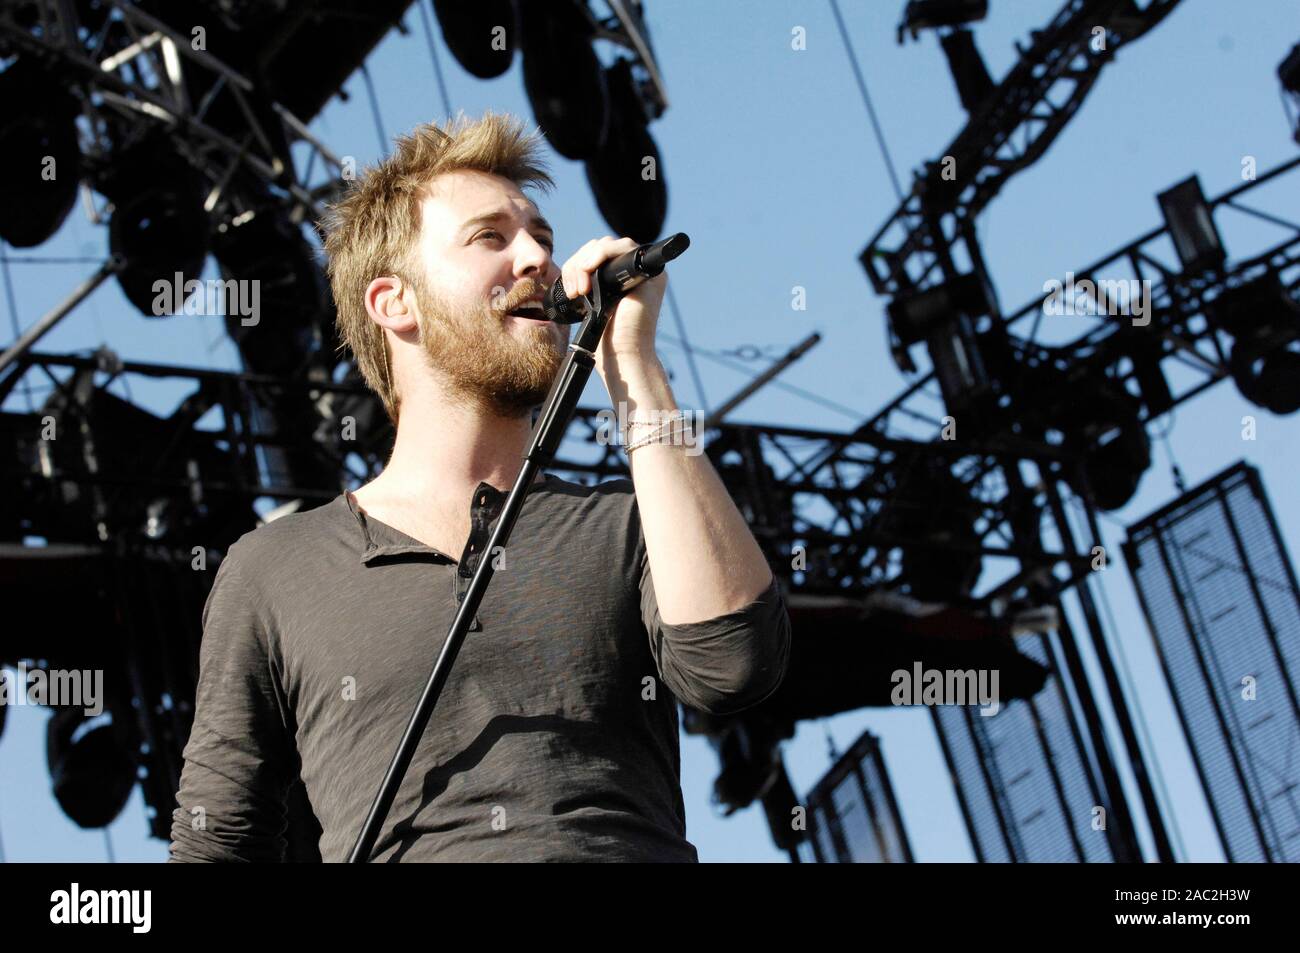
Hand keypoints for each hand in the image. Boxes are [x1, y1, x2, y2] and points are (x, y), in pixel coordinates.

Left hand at [558, 235, 666, 380]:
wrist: (621, 355)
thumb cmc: (606, 336)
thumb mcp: (593, 301)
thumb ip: (590, 278)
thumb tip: (575, 264)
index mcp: (622, 277)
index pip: (596, 253)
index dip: (579, 263)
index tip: (570, 287)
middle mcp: (636, 272)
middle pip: (599, 246)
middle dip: (578, 264)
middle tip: (574, 291)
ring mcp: (645, 271)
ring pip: (605, 244)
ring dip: (584, 263)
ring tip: (580, 291)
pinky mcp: (650, 273)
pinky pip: (621, 247)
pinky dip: (599, 256)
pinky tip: (588, 276)